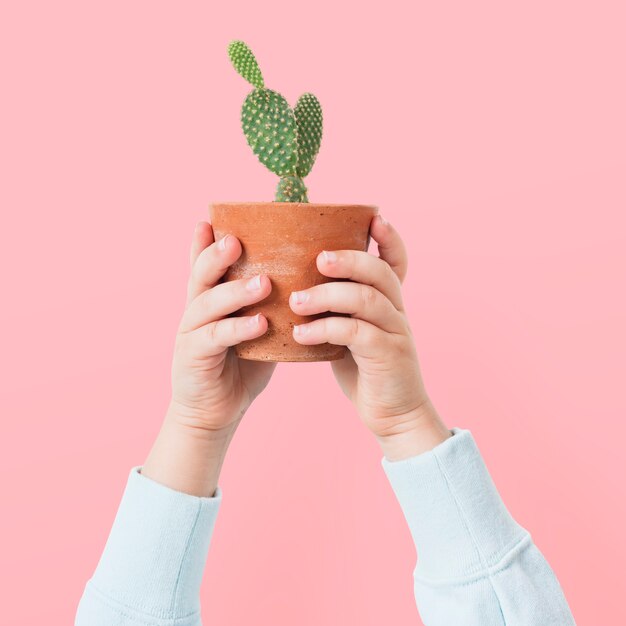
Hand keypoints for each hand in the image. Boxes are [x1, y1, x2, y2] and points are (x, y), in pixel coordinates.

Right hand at [168, 221, 275, 432]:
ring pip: (207, 304)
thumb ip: (268, 304)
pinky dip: (238, 329)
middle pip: (201, 275)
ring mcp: (190, 333)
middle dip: (216, 255)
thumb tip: (304, 278)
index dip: (205, 243)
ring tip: (263, 282)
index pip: (205, 265)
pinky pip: (216, 339)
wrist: (216, 411)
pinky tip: (260, 324)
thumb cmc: (241, 365)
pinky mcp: (193, 358)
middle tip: (237, 240)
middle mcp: (196, 310)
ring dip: (235, 291)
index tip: (212, 218)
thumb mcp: (255, 328)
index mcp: (210, 299)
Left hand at [289, 214, 450, 459]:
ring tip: (296, 301)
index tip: (375, 218)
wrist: (393, 416)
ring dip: (328, 295)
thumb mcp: (353, 334)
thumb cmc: (367, 371)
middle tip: (317, 259)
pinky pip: (356, 334)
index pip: (397, 262)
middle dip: (348, 260)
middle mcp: (397, 312)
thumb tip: (298, 287)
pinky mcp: (388, 357)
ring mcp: (396, 333)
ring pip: (366, 300)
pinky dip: (325, 329)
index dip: (390, 238)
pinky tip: (300, 334)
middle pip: (379, 273)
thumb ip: (339, 310)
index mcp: (390, 302)